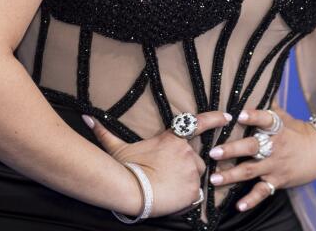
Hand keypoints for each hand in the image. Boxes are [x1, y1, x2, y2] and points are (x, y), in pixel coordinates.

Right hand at [83, 110, 230, 217]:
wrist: (132, 192)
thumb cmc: (126, 168)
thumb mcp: (117, 148)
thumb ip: (105, 132)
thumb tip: (87, 118)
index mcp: (173, 139)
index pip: (199, 123)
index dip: (215, 118)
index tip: (228, 116)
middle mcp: (187, 153)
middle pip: (195, 158)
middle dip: (186, 164)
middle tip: (168, 173)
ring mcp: (192, 172)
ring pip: (197, 175)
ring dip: (188, 179)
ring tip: (169, 186)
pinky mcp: (193, 190)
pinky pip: (195, 192)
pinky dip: (187, 195)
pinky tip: (173, 197)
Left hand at [205, 105, 315, 212]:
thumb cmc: (298, 130)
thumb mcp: (285, 115)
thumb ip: (267, 105)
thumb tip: (252, 85)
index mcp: (277, 128)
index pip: (266, 119)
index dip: (254, 116)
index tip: (240, 115)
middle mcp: (275, 147)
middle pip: (252, 147)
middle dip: (232, 150)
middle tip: (213, 152)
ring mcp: (275, 165)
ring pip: (251, 170)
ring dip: (232, 175)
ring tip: (214, 178)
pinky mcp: (278, 180)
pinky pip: (263, 191)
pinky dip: (252, 200)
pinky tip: (239, 205)